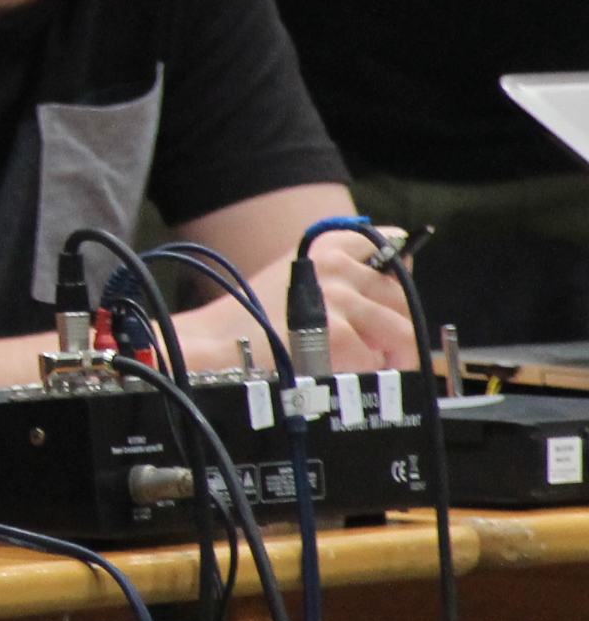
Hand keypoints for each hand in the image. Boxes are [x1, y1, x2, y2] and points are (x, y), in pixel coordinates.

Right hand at [177, 232, 417, 374]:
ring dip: (388, 354)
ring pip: (402, 332)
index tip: (387, 298)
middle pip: (402, 298)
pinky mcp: (341, 336)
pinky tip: (334, 372)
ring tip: (360, 366)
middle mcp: (337, 266)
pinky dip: (363, 373)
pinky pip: (377, 361)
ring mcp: (340, 300)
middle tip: (371, 348)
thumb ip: (343, 274)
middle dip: (395, 328)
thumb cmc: (252, 318)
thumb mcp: (297, 278)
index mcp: (326, 247)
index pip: (390, 247)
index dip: (395, 278)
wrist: (216, 346)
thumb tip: (403, 268)